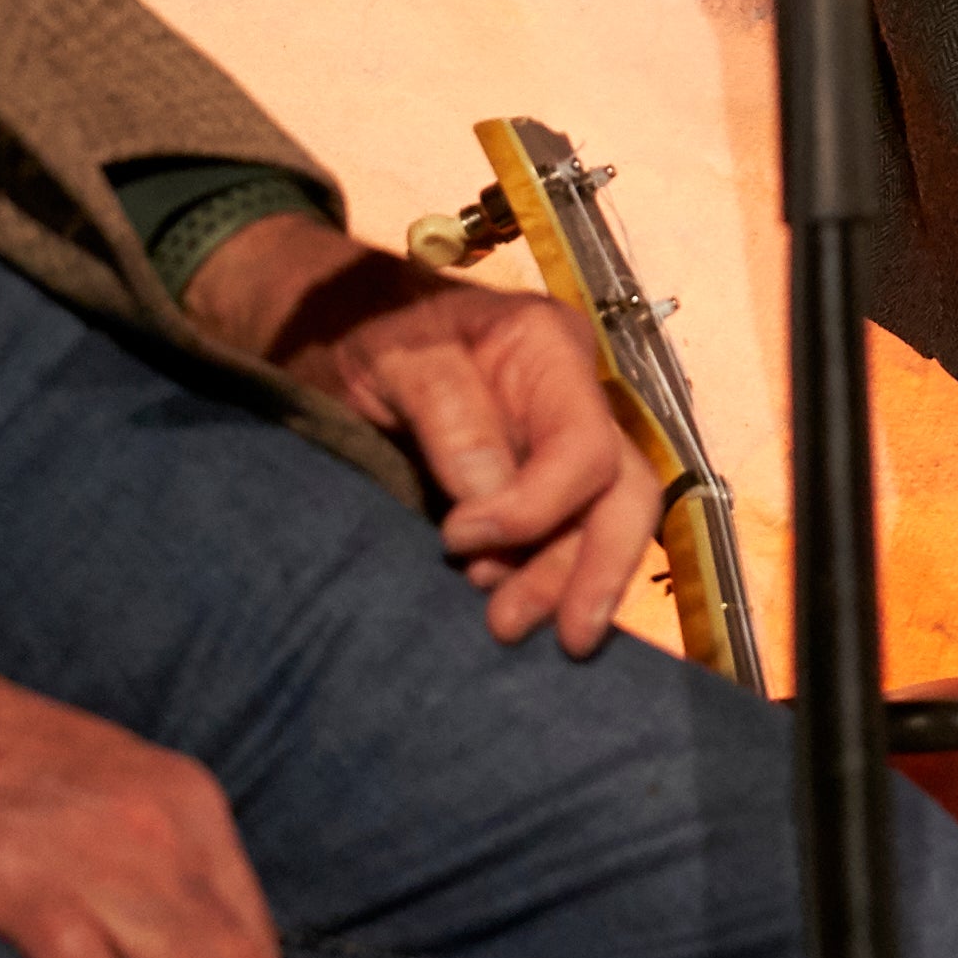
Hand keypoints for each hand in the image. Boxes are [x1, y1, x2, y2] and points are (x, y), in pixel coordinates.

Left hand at [181, 214, 667, 655]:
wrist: (334, 326)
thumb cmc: (364, 326)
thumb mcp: (392, 354)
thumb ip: (448, 413)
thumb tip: (491, 504)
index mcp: (549, 349)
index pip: (584, 447)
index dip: (535, 508)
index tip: (456, 538)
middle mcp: (573, 399)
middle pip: (624, 493)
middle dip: (589, 569)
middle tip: (533, 631)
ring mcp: (560, 445)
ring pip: (605, 525)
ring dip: (564, 585)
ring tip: (505, 627)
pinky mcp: (538, 486)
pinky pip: (568, 538)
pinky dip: (548, 580)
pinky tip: (517, 612)